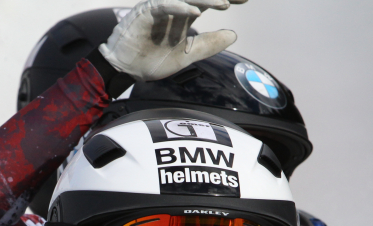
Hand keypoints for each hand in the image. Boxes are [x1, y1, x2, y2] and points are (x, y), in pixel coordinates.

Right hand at [100, 0, 246, 81]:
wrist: (125, 70)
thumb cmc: (152, 60)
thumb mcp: (187, 54)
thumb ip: (209, 44)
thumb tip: (233, 35)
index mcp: (184, 13)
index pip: (209, 0)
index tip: (247, 0)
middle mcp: (174, 6)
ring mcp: (160, 7)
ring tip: (223, 3)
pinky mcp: (145, 12)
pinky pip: (163, 5)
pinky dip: (179, 7)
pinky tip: (194, 12)